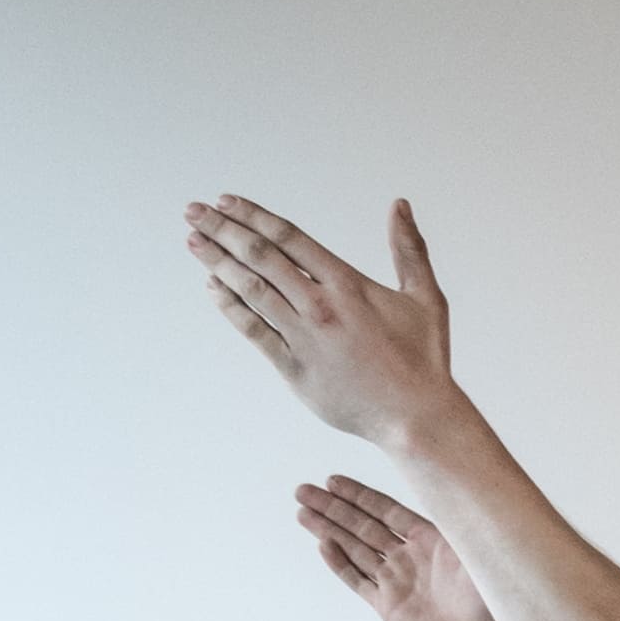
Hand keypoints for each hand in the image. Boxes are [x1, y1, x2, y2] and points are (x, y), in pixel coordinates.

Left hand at [184, 194, 456, 450]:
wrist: (416, 419)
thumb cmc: (424, 360)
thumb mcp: (426, 298)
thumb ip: (409, 249)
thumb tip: (400, 205)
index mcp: (348, 284)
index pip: (287, 237)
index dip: (252, 216)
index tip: (225, 201)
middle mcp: (321, 306)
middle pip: (260, 257)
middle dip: (222, 230)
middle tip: (194, 212)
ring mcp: (305, 339)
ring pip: (251, 291)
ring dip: (218, 263)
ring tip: (194, 242)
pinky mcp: (295, 371)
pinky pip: (254, 333)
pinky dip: (231, 308)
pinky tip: (214, 288)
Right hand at [297, 474, 500, 620]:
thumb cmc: (491, 598)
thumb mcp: (476, 551)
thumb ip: (455, 519)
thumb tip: (446, 481)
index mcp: (430, 539)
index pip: (386, 510)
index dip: (359, 496)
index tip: (333, 480)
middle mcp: (410, 557)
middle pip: (363, 526)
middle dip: (332, 508)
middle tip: (302, 491)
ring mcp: (398, 581)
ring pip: (355, 549)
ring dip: (328, 531)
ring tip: (302, 512)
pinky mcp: (389, 607)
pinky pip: (359, 581)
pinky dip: (340, 564)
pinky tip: (323, 545)